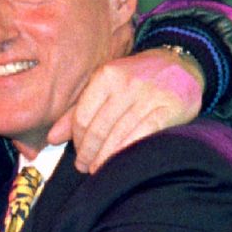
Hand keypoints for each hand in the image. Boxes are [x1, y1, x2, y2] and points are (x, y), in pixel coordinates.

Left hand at [47, 47, 203, 173]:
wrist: (179, 63)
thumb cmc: (135, 78)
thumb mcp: (104, 86)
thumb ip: (78, 110)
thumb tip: (52, 138)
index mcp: (105, 75)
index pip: (83, 117)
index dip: (78, 141)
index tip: (78, 155)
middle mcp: (126, 83)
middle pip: (99, 128)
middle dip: (89, 153)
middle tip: (85, 167)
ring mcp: (149, 95)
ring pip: (120, 134)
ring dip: (106, 157)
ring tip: (99, 169)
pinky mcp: (170, 107)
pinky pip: (144, 134)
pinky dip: (129, 151)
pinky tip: (122, 162)